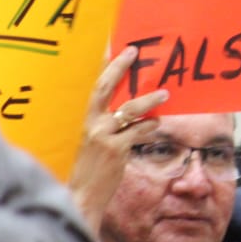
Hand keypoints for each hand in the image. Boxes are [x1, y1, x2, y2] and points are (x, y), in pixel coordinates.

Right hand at [67, 48, 168, 236]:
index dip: (97, 64)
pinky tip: (157, 124)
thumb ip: (89, 124)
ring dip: (149, 100)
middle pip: (105, 87)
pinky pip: (138, 132)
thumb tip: (105, 109)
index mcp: (75, 118)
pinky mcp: (116, 150)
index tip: (107, 44)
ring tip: (165, 94)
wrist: (76, 198)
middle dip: (119, 66)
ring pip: (130, 110)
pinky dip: (149, 126)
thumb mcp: (77, 142)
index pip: (86, 84)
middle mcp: (88, 123)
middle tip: (134, 51)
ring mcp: (103, 136)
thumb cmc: (76, 171)